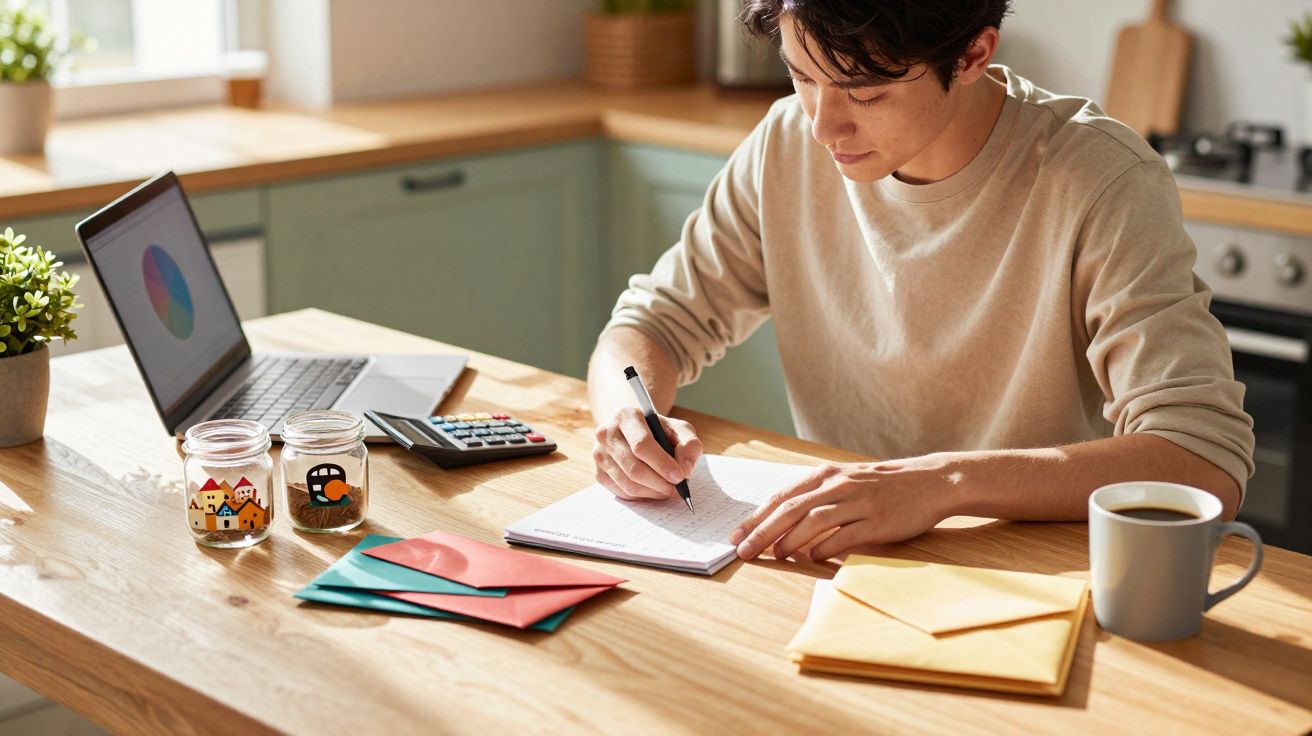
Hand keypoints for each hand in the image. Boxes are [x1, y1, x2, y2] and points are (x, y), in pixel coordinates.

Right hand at [592, 407, 702, 500]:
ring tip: (669, 489)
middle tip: (678, 489)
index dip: (662, 464)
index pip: (642, 445)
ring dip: (653, 492)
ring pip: (629, 484)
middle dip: (660, 483)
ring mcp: (599, 454)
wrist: (634, 431)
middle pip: (634, 468)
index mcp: (626, 416)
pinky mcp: (598, 473)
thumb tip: (685, 470)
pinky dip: (643, 496)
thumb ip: (689, 445)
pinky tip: (654, 489)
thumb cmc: (658, 431)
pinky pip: (623, 493)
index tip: (680, 477)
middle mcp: (607, 433)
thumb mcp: (679, 429)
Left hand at [728, 455, 961, 560]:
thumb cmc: (882, 485)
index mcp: (826, 475)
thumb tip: (781, 522)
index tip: (735, 535)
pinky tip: (812, 558)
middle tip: (743, 550)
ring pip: (815, 520)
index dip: (756, 517)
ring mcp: (858, 503)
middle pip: (791, 510)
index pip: (782, 497)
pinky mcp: (877, 521)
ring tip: (775, 555)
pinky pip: (845, 535)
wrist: (929, 481)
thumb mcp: (845, 481)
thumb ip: (816, 497)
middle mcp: (839, 486)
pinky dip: (825, 547)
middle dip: (763, 531)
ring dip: (791, 540)